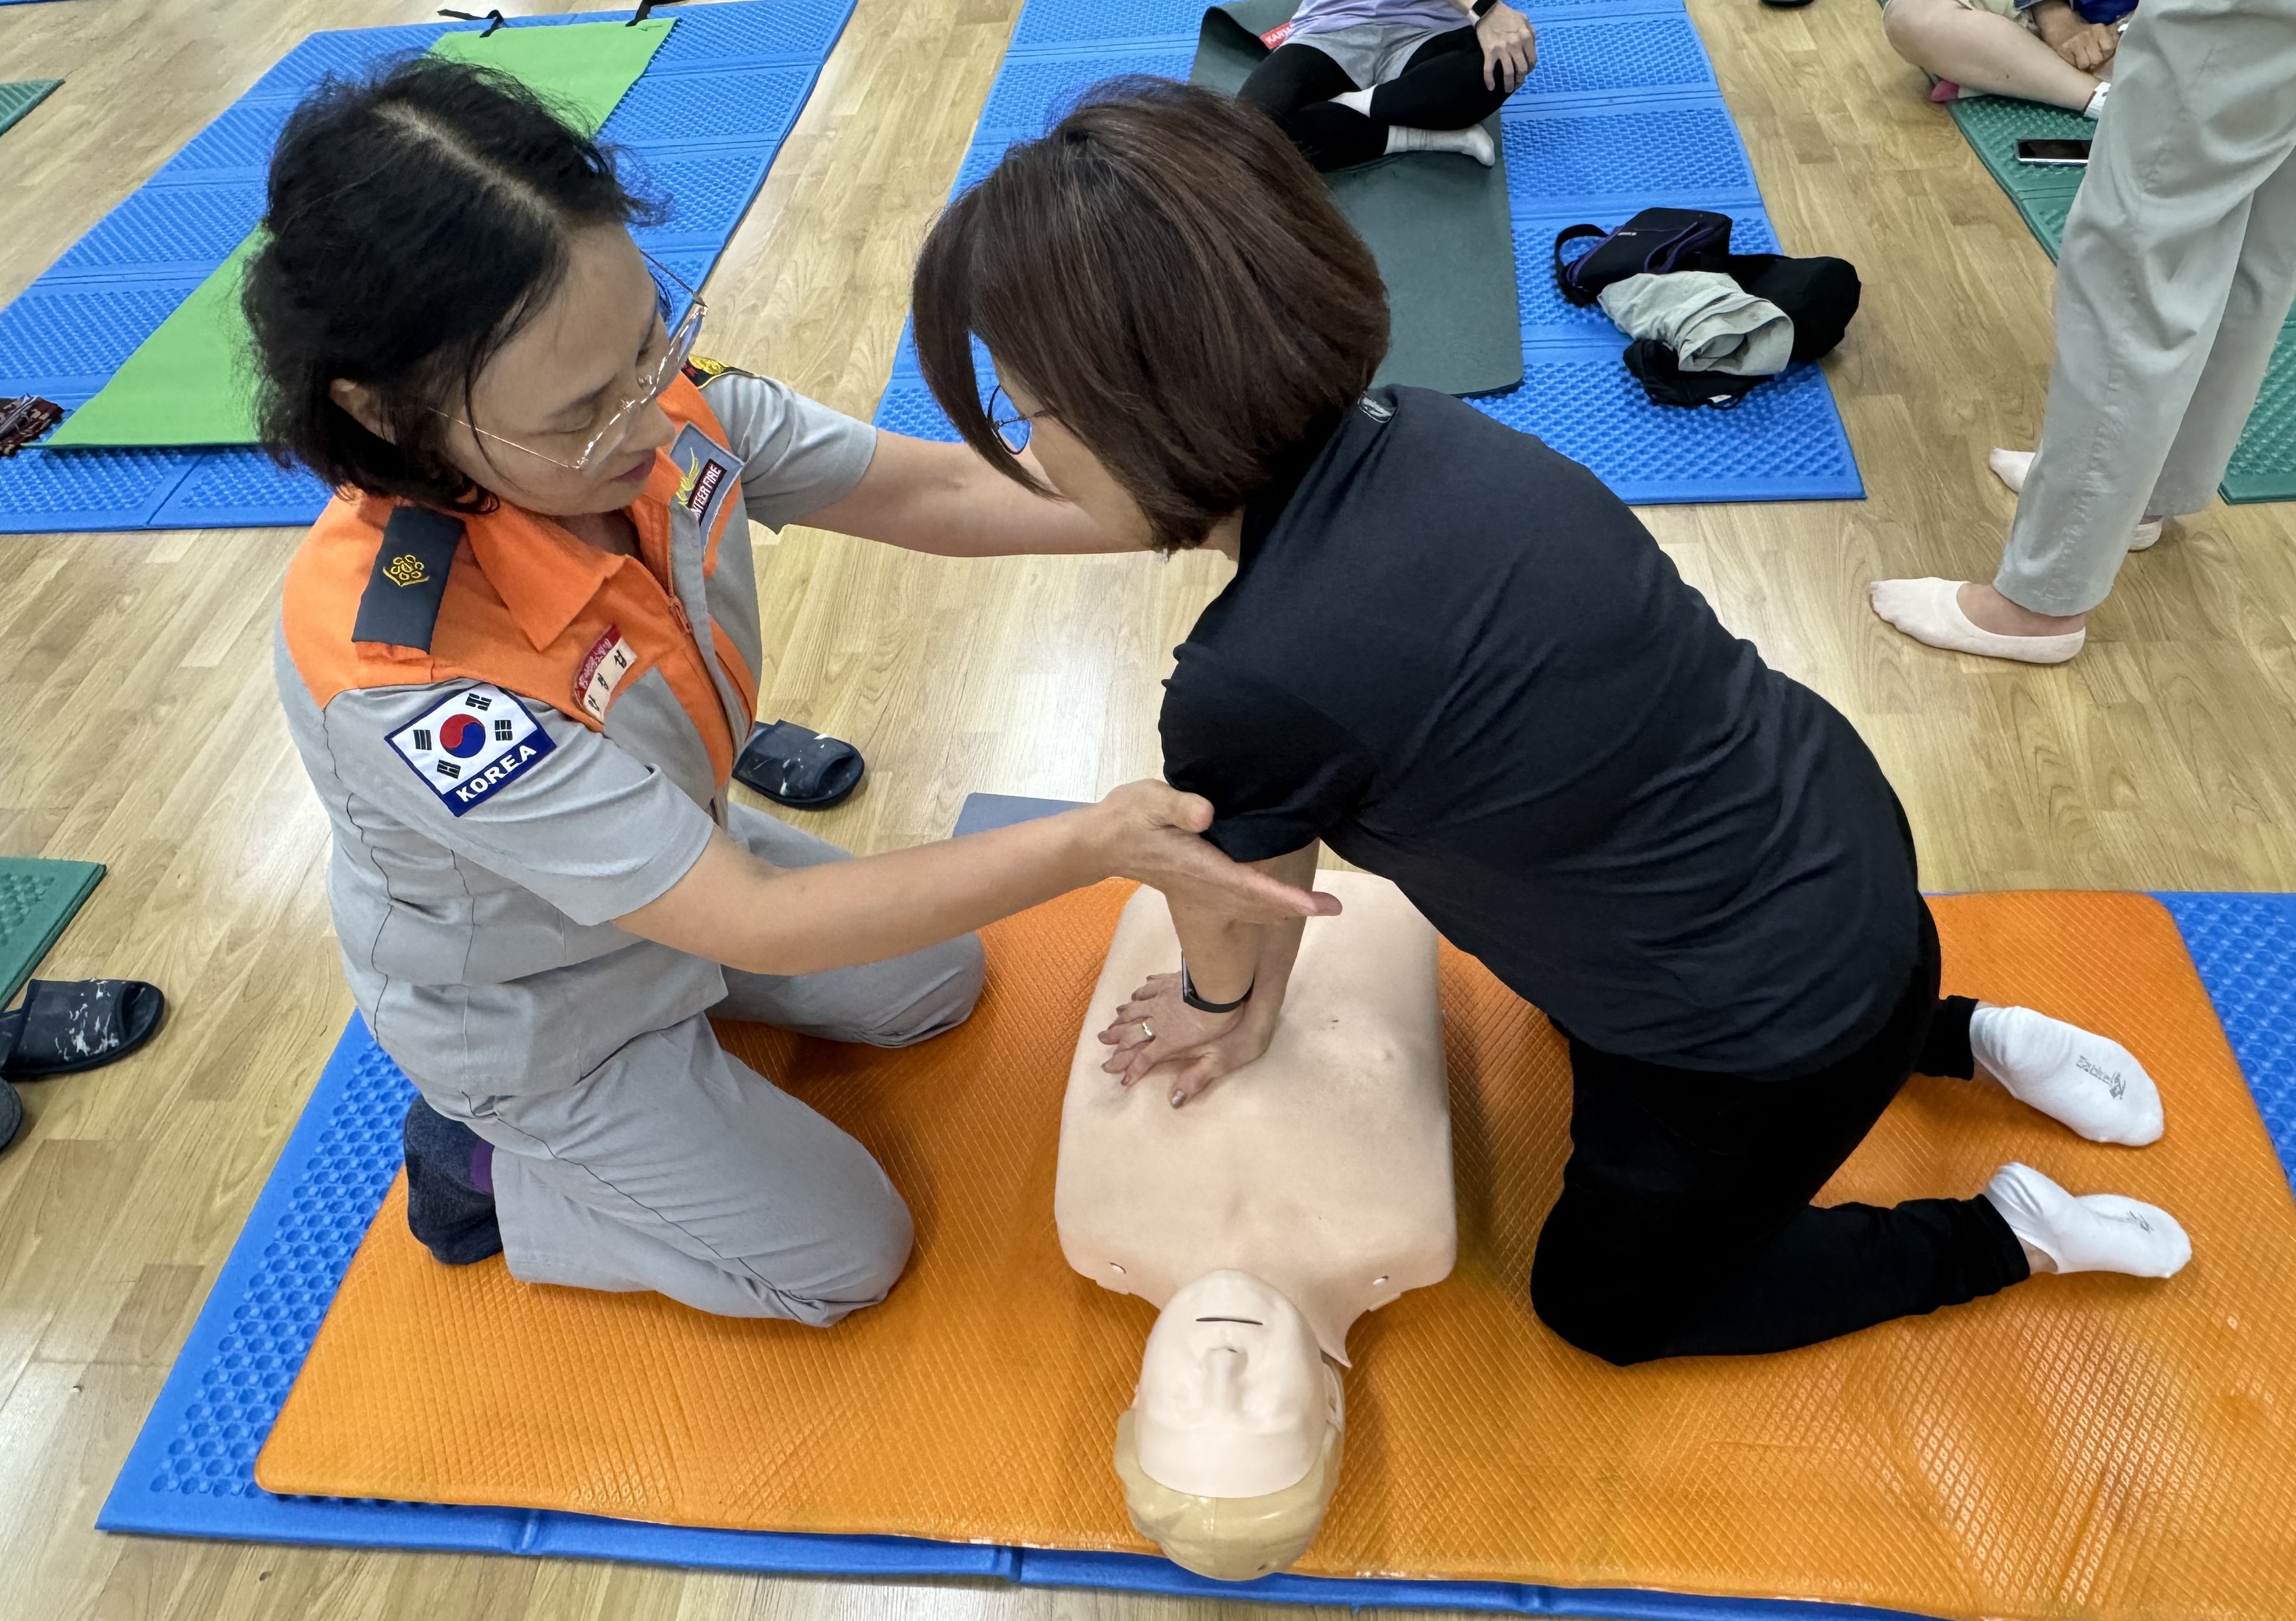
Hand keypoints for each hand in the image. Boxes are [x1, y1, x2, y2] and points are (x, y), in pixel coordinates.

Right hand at [1084, 782, 1340, 923]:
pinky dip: (1263, 908)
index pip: (1250, 886)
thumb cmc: (1127, 817)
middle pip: (1256, 906)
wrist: (1100, 842)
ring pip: (1248, 910)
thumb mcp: (1149, 801)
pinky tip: (1277, 905)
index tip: (1318, 905)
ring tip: (1317, 908)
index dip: (1286, 897)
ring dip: (1282, 911)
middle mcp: (1204, 886)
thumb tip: (1207, 814)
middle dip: (1296, 909)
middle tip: (1335, 909)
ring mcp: (1200, 892)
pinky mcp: (1197, 889)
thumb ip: (1178, 806)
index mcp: (1199, 866)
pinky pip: (1238, 906)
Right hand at [1099, 972, 1275, 1105]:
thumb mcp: (1215, 1060)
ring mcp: (1164, 999)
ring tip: (1112, 1019)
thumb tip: (1175, 1102)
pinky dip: (1139, 993)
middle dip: (1116, 1039)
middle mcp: (1160, 1020)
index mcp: (1169, 1042)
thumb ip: (1194, 1079)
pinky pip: (1149, 988)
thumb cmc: (1226, 1027)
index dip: (1131, 1070)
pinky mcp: (1171, 983)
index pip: (1145, 1059)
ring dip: (1122, 1016)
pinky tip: (1136, 992)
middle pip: (1132, 1032)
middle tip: (1101, 1041)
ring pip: (1135, 1008)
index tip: (1120, 1078)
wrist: (1229, 990)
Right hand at [1475, 5, 1535, 93]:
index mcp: (1526, 37)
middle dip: (1521, 79)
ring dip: (1509, 84)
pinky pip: (1488, 70)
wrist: (1488, 11)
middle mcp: (1515, 45)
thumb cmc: (1508, 16)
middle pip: (1521, 69)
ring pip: (1508, 72)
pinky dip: (1489, 81)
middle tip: (1519, 83)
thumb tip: (1533, 48)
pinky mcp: (1489, 52)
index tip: (1526, 72)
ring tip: (1508, 90)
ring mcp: (1501, 50)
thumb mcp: (1525, 20)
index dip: (1530, 68)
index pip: (1532, 59)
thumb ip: (1531, 34)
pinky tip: (1491, 87)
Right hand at [2053, 21, 2116, 69]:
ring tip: (2084, 61)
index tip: (2103, 54)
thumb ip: (2111, 36)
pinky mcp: (2064, 51)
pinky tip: (2075, 60)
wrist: (2061, 26)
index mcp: (2099, 29)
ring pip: (2085, 64)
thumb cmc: (2084, 31)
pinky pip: (2073, 65)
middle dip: (2096, 62)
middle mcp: (2087, 35)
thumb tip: (2119, 44)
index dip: (2107, 54)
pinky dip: (2075, 65)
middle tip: (2093, 60)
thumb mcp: (2099, 30)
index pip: (2109, 47)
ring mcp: (2074, 43)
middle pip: (2097, 59)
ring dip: (2085, 66)